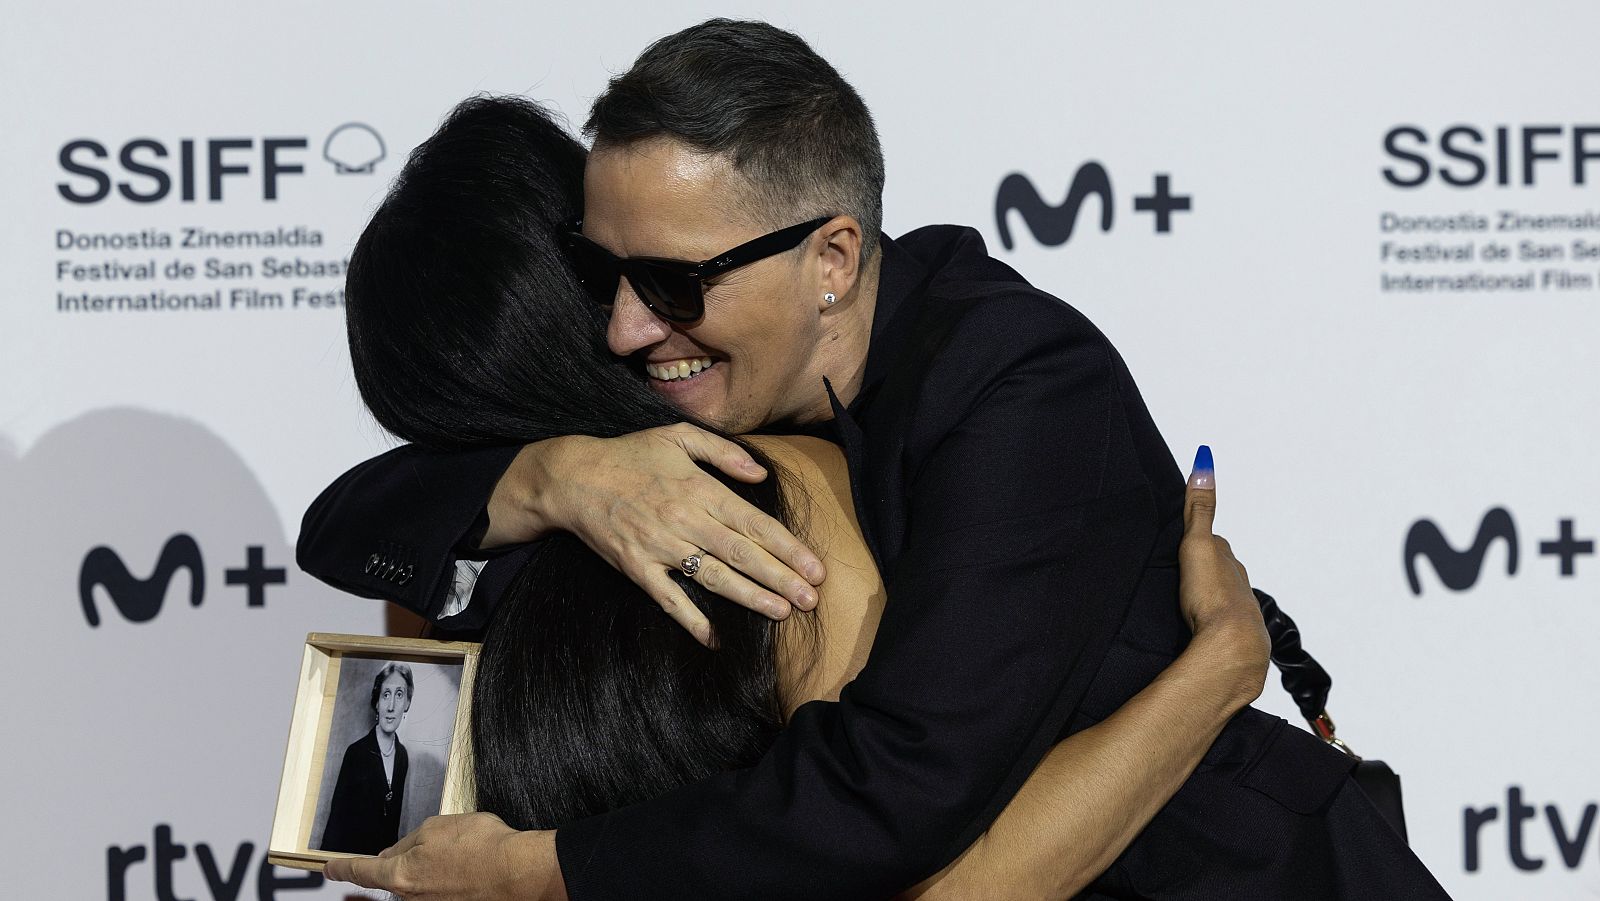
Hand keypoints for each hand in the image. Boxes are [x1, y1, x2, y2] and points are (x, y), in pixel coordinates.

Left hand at [323, 813, 565, 900]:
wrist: (518, 872)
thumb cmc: (481, 847)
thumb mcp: (438, 827)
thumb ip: (410, 840)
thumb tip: (398, 850)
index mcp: (401, 874)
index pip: (362, 871)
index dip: (343, 868)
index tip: (330, 868)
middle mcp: (412, 897)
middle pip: (394, 875)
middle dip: (405, 858)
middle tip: (433, 843)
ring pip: (419, 881)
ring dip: (432, 866)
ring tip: (461, 852)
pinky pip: (440, 888)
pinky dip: (448, 875)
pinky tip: (468, 865)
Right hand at [485, 423, 825, 645]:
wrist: (573, 478)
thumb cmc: (630, 455)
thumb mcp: (678, 436)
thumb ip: (724, 453)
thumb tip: (761, 475)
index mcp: (699, 488)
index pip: (754, 523)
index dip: (788, 547)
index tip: (814, 567)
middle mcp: (684, 519)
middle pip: (742, 554)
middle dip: (781, 578)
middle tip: (811, 599)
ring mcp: (660, 546)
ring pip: (714, 577)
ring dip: (750, 597)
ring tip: (781, 613)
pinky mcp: (637, 568)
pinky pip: (669, 599)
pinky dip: (693, 620)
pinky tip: (717, 638)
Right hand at [1177, 446, 1269, 702]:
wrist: (1231, 645)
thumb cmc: (1213, 596)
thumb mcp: (1198, 544)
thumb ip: (1200, 509)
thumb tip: (1204, 463)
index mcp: (1229, 562)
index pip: (1215, 545)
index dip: (1200, 541)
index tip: (1189, 539)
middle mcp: (1238, 584)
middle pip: (1221, 571)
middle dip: (1206, 570)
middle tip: (1186, 572)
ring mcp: (1237, 612)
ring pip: (1222, 598)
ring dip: (1208, 598)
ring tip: (1189, 603)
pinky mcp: (1229, 638)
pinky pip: (1217, 624)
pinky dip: (1209, 622)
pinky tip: (1198, 629)